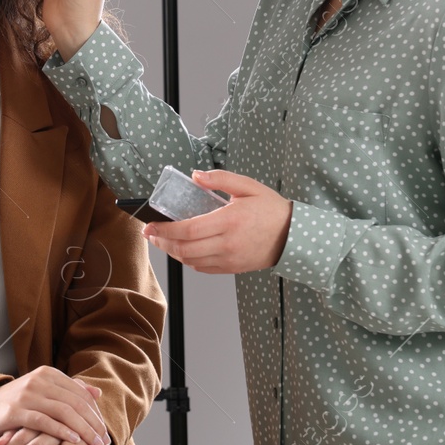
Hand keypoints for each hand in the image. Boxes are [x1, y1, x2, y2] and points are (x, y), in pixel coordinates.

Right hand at [0, 365, 109, 444]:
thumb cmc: (18, 403)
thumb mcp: (44, 393)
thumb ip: (69, 391)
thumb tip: (97, 393)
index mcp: (48, 374)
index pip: (80, 393)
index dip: (95, 412)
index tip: (104, 430)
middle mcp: (39, 380)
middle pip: (75, 402)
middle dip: (93, 423)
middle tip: (104, 440)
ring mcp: (27, 394)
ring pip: (63, 411)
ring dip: (82, 429)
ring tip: (94, 444)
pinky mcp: (17, 411)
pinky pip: (44, 421)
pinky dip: (61, 431)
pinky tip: (73, 440)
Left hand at [144, 169, 292, 273]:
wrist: (294, 235)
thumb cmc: (272, 209)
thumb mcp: (248, 186)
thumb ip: (220, 179)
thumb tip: (195, 176)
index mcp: (229, 221)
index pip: (187, 229)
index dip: (165, 229)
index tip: (150, 225)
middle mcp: (227, 243)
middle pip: (184, 249)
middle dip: (162, 242)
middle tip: (150, 234)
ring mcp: (230, 258)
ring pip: (191, 261)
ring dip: (173, 252)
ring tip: (164, 240)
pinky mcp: (233, 268)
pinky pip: (203, 268)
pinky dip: (189, 260)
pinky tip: (184, 250)